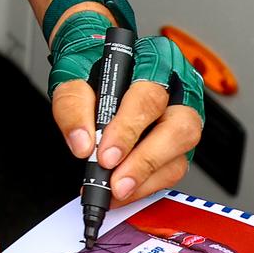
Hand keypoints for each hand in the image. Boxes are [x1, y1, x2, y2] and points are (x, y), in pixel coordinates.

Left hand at [48, 8, 204, 208]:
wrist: (96, 68)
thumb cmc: (91, 68)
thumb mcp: (72, 77)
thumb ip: (73, 107)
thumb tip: (83, 144)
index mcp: (153, 61)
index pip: (148, 97)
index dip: (127, 129)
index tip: (105, 155)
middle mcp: (177, 90)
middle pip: (178, 129)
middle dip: (144, 161)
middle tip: (115, 182)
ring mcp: (182, 118)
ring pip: (180, 155)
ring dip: (145, 179)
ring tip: (115, 190)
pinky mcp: (178, 145)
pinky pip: (170, 171)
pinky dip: (145, 185)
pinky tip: (122, 191)